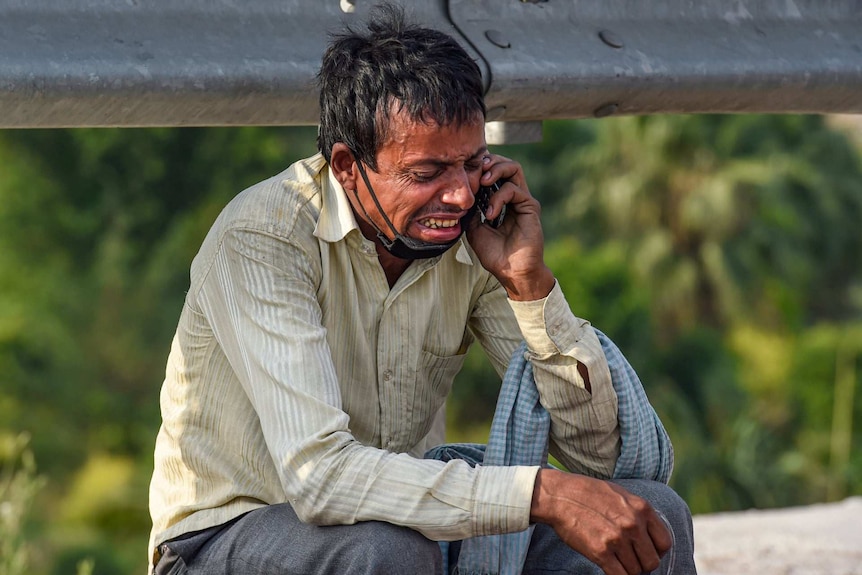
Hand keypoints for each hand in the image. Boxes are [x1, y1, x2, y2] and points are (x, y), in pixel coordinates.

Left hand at [465, 154, 554, 300]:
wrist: (511, 272)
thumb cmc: (495, 255)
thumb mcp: (474, 229)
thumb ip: (471, 211)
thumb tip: (463, 196)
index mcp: (502, 201)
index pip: (494, 173)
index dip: (481, 168)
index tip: (466, 172)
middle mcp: (514, 197)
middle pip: (506, 164)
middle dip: (490, 162)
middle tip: (476, 170)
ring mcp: (523, 201)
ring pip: (514, 168)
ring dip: (495, 170)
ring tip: (482, 181)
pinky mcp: (530, 207)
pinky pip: (513, 189)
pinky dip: (498, 197)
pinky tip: (490, 213)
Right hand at [530, 469, 672, 574]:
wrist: (560, 495)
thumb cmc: (588, 493)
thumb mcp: (621, 494)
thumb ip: (638, 513)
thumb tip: (649, 535)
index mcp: (642, 508)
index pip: (664, 543)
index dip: (656, 551)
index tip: (645, 552)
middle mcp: (633, 524)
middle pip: (652, 561)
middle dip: (642, 564)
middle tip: (630, 560)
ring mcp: (617, 539)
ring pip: (636, 571)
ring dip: (628, 570)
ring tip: (617, 561)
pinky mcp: (601, 552)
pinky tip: (610, 567)